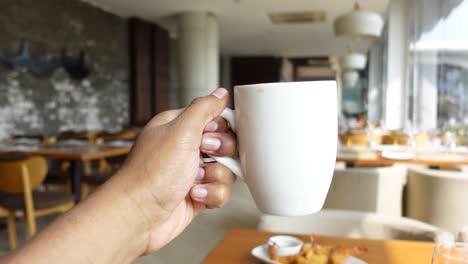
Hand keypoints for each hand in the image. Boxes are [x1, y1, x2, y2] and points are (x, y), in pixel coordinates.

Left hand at [115, 88, 236, 254]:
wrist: (140, 215)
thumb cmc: (151, 173)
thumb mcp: (181, 130)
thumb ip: (204, 108)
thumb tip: (220, 94)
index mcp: (179, 127)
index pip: (214, 119)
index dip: (219, 128)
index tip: (209, 134)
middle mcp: (186, 149)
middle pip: (225, 145)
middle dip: (220, 154)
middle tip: (204, 155)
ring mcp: (192, 173)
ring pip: (226, 170)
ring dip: (215, 177)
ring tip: (194, 180)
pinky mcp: (197, 194)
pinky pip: (221, 191)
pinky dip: (211, 195)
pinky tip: (194, 195)